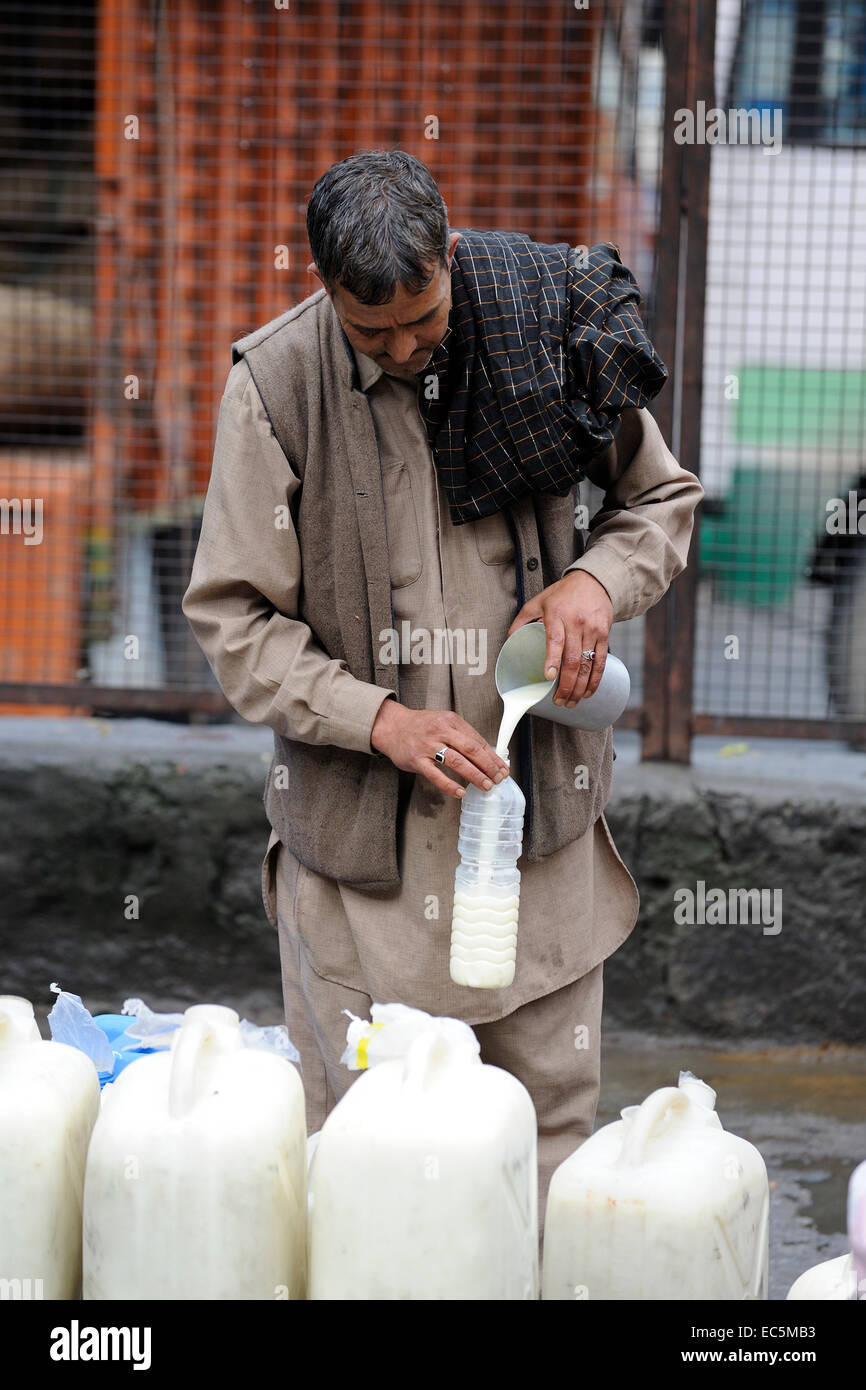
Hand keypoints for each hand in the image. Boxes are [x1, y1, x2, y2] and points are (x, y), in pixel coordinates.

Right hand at [370, 699, 509, 798]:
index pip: (477, 740)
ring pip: (457, 762)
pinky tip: (460, 792)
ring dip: (474, 775)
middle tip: (498, 778)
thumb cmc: (421, 726)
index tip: (502, 768)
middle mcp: (441, 731)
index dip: (493, 756)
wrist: (392, 726)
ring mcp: (428, 746)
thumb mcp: (443, 722)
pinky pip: (436, 775)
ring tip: (486, 785)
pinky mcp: (417, 760)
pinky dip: (450, 785)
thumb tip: (487, 754)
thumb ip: (462, 736)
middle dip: (488, 766)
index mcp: (451, 721)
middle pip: (471, 750)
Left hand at [505, 569, 613, 705]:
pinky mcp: (604, 634)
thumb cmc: (561, 594)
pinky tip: (589, 692)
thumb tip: (508, 643)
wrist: (593, 581)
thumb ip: (521, 621)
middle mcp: (576, 623)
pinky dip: (595, 680)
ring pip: (588, 664)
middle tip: (559, 701)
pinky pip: (601, 661)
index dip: (552, 660)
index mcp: (556, 615)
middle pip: (573, 659)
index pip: (555, 640)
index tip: (548, 678)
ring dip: (580, 687)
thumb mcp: (537, 601)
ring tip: (572, 702)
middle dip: (567, 685)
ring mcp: (592, 629)